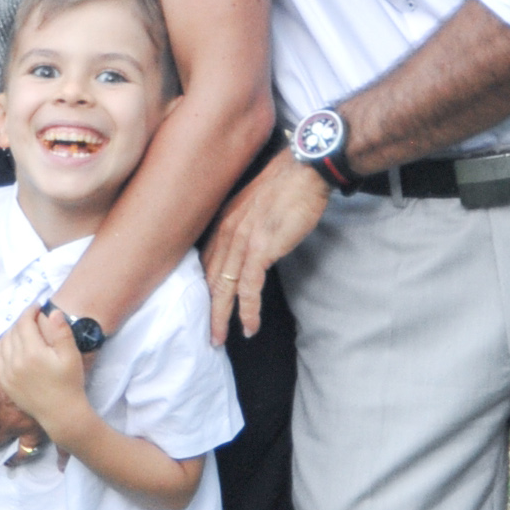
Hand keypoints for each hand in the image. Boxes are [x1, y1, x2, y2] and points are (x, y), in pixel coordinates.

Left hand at [0, 305, 89, 445]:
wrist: (60, 413)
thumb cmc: (70, 383)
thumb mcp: (71, 356)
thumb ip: (62, 332)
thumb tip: (53, 311)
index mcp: (33, 353)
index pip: (25, 322)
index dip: (30, 311)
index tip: (38, 307)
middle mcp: (16, 361)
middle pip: (14, 331)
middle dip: (23, 321)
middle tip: (33, 318)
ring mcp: (7, 373)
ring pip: (3, 342)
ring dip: (12, 333)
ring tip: (24, 331)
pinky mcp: (4, 382)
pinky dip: (2, 347)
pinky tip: (11, 345)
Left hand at [201, 150, 330, 342]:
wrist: (304, 170)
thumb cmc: (288, 184)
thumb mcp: (257, 205)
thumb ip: (248, 225)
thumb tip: (252, 246)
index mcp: (224, 222)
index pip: (207, 262)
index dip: (204, 287)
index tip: (205, 306)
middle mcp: (226, 232)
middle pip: (209, 279)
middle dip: (206, 309)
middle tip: (207, 333)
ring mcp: (241, 241)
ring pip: (223, 288)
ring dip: (221, 317)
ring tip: (219, 339)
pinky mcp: (260, 249)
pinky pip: (249, 288)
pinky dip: (247, 311)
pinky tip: (249, 327)